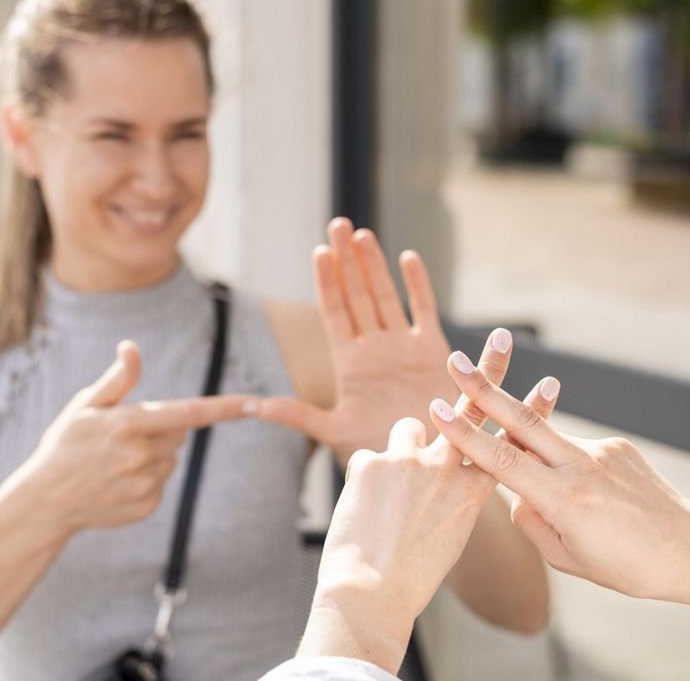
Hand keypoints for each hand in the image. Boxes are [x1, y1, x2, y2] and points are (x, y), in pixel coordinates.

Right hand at [8, 340, 256, 534]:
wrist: (45, 501)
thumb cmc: (65, 444)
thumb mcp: (85, 406)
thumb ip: (117, 379)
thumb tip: (132, 348)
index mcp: (128, 424)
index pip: (188, 413)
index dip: (225, 408)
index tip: (255, 404)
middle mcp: (140, 456)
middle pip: (179, 432)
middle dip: (160, 429)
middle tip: (121, 437)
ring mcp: (145, 485)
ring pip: (171, 458)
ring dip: (153, 455)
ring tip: (114, 462)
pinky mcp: (147, 506)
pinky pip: (162, 484)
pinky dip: (147, 480)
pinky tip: (116, 482)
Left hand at [256, 217, 457, 463]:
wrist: (424, 465)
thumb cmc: (378, 452)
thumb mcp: (333, 432)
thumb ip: (298, 416)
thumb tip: (256, 406)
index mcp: (349, 363)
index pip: (334, 313)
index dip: (327, 282)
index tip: (319, 252)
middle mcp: (374, 349)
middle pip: (357, 295)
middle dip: (348, 260)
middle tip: (339, 225)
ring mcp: (403, 347)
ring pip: (386, 296)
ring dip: (374, 265)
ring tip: (363, 234)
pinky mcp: (433, 351)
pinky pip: (423, 311)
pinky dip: (417, 285)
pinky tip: (407, 257)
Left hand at [298, 376, 557, 672]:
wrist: (370, 594)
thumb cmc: (410, 577)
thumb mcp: (448, 538)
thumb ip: (451, 499)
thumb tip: (440, 478)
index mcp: (473, 493)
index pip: (507, 442)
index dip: (527, 412)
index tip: (548, 385)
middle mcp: (446, 468)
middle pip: (470, 408)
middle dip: (485, 372)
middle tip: (501, 339)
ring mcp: (409, 460)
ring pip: (408, 430)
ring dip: (401, 449)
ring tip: (387, 494)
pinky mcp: (371, 459)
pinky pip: (367, 458)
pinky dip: (363, 480)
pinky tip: (361, 512)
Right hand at [429, 349, 689, 604]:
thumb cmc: (627, 566)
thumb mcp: (567, 558)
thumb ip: (532, 522)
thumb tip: (516, 494)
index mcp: (562, 499)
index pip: (502, 460)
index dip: (466, 435)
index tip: (439, 409)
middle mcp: (580, 466)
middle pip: (521, 421)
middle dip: (484, 389)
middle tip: (456, 360)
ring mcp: (601, 451)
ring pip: (550, 441)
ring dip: (530, 445)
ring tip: (562, 491)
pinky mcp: (618, 446)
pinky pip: (579, 453)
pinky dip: (572, 470)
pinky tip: (597, 502)